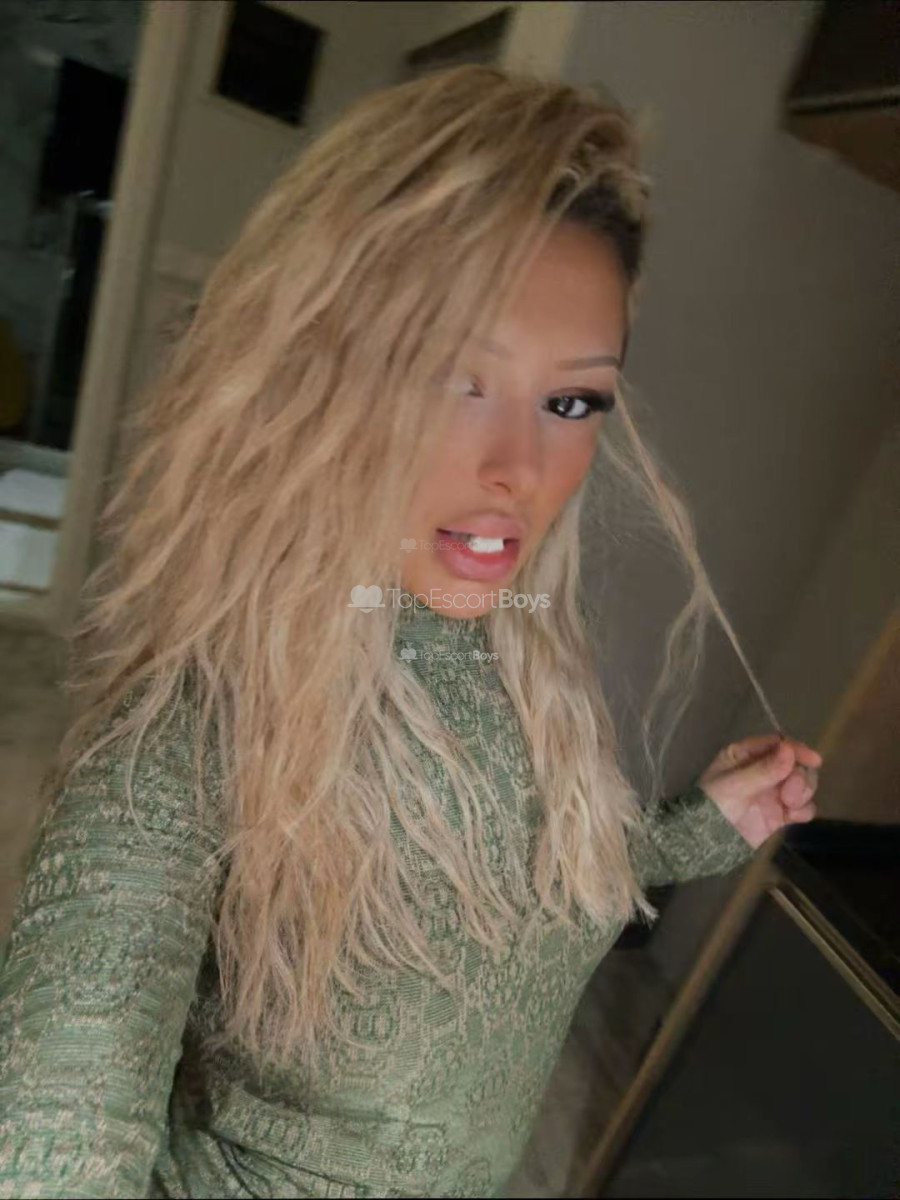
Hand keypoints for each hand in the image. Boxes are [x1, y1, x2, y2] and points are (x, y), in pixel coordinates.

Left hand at [697, 734, 822, 848]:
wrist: (707, 843)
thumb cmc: (712, 807)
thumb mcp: (734, 785)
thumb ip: (764, 769)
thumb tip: (790, 749)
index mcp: (745, 755)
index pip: (777, 744)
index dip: (796, 750)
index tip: (813, 760)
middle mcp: (762, 770)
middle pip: (795, 764)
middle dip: (799, 776)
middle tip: (790, 794)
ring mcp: (772, 792)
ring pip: (802, 784)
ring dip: (803, 792)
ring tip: (789, 805)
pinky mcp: (780, 814)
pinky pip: (803, 807)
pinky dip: (804, 810)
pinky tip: (793, 816)